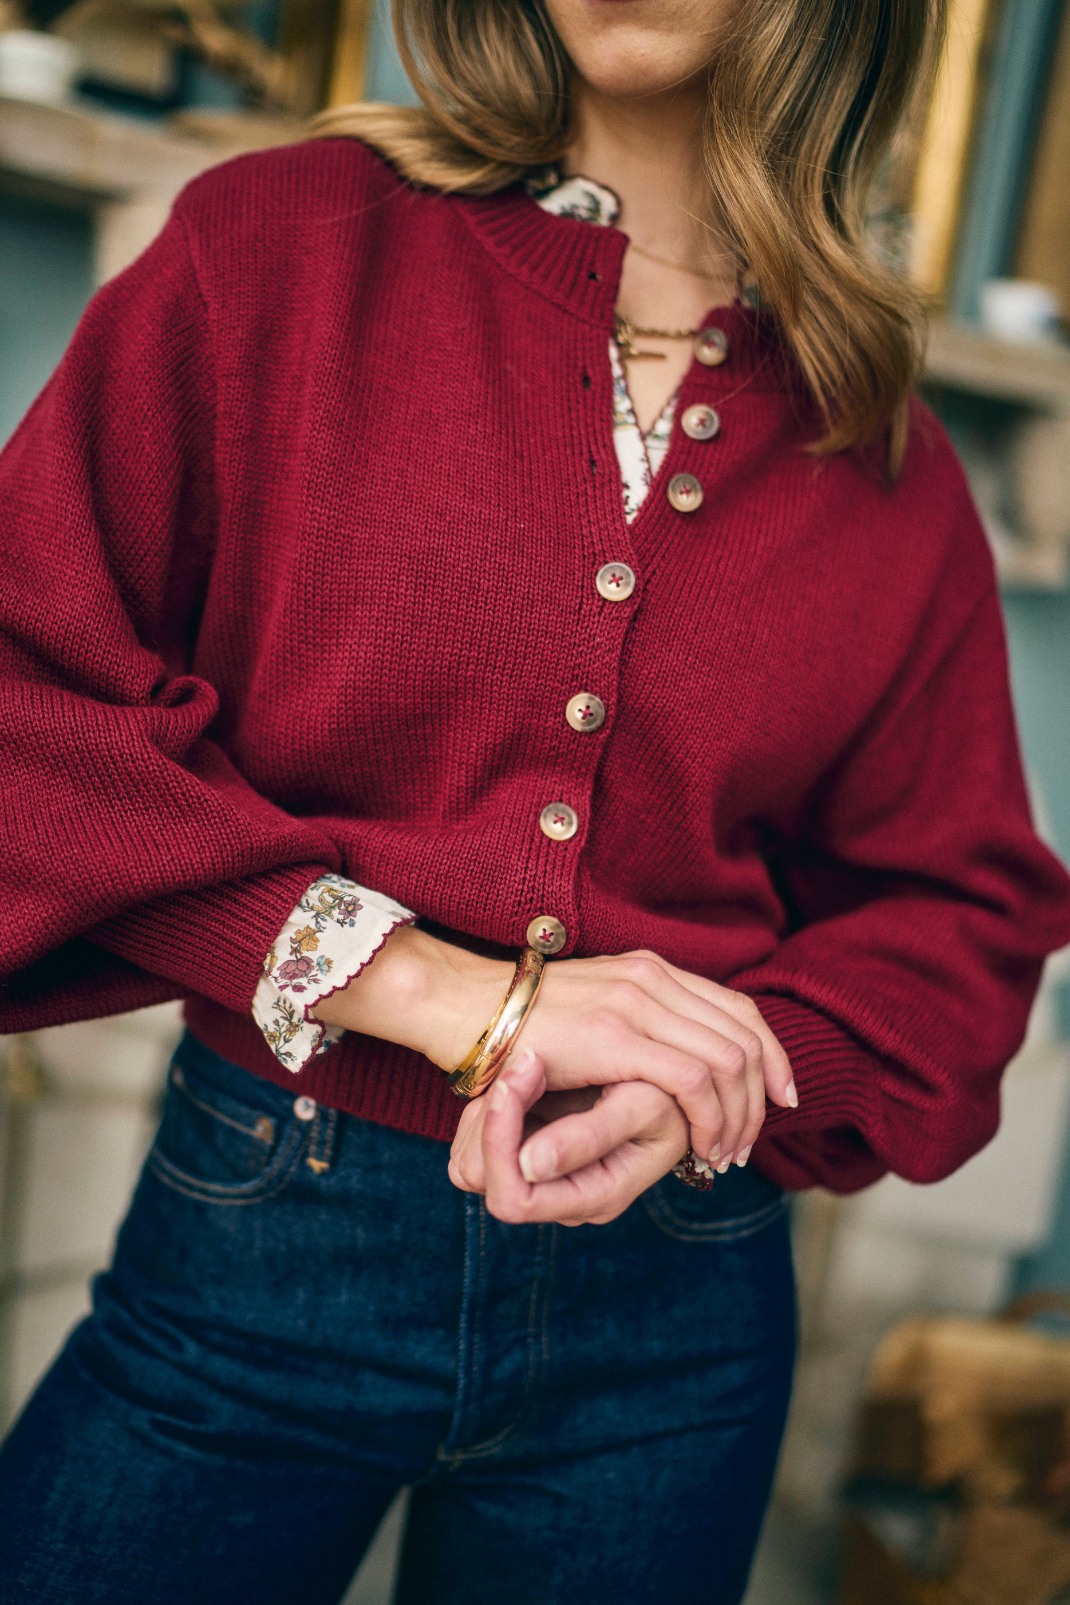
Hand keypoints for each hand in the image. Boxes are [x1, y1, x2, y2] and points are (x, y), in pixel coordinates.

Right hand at [314, 927, 795, 1167]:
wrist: (462, 1006)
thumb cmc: (519, 1022)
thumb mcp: (593, 1012)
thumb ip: (635, 1024)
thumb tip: (671, 1057)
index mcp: (651, 970)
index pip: (738, 1009)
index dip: (772, 1056)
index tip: (781, 1098)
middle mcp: (652, 978)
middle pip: (745, 1035)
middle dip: (763, 1094)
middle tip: (754, 1141)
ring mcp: (636, 1003)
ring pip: (728, 1061)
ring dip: (738, 1116)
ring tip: (724, 1154)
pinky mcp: (616, 1036)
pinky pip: (693, 1081)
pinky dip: (709, 1119)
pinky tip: (700, 1147)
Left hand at [449, 1048, 689, 1225]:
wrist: (671, 1083)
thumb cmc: (668, 1095)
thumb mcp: (640, 1107)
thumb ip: (588, 1138)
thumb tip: (531, 1166)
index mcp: (590, 1199)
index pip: (513, 1199)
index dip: (503, 1144)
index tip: (516, 1078)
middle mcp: (559, 1200)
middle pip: (480, 1177)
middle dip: (491, 1118)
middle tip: (520, 1065)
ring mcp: (539, 1180)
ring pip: (469, 1159)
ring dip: (488, 1107)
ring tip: (528, 1067)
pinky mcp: (524, 1154)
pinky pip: (474, 1137)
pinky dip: (490, 1104)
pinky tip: (523, 1077)